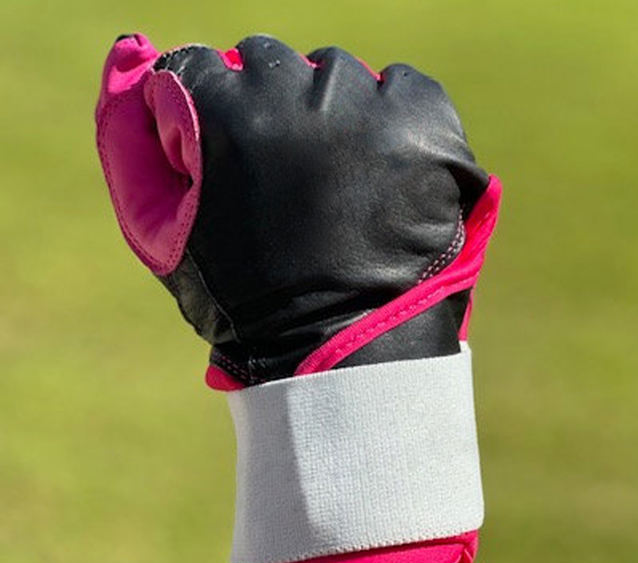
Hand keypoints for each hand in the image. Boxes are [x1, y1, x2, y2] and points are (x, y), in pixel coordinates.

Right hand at [96, 33, 489, 385]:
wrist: (342, 347)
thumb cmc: (250, 304)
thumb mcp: (168, 238)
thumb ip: (139, 155)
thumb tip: (137, 70)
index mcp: (223, 115)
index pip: (200, 67)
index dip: (210, 109)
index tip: (228, 143)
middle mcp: (294, 95)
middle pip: (267, 62)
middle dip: (267, 108)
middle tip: (287, 170)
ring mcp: (365, 107)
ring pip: (336, 75)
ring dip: (328, 115)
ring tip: (339, 182)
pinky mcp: (424, 125)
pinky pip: (403, 90)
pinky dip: (392, 120)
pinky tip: (385, 170)